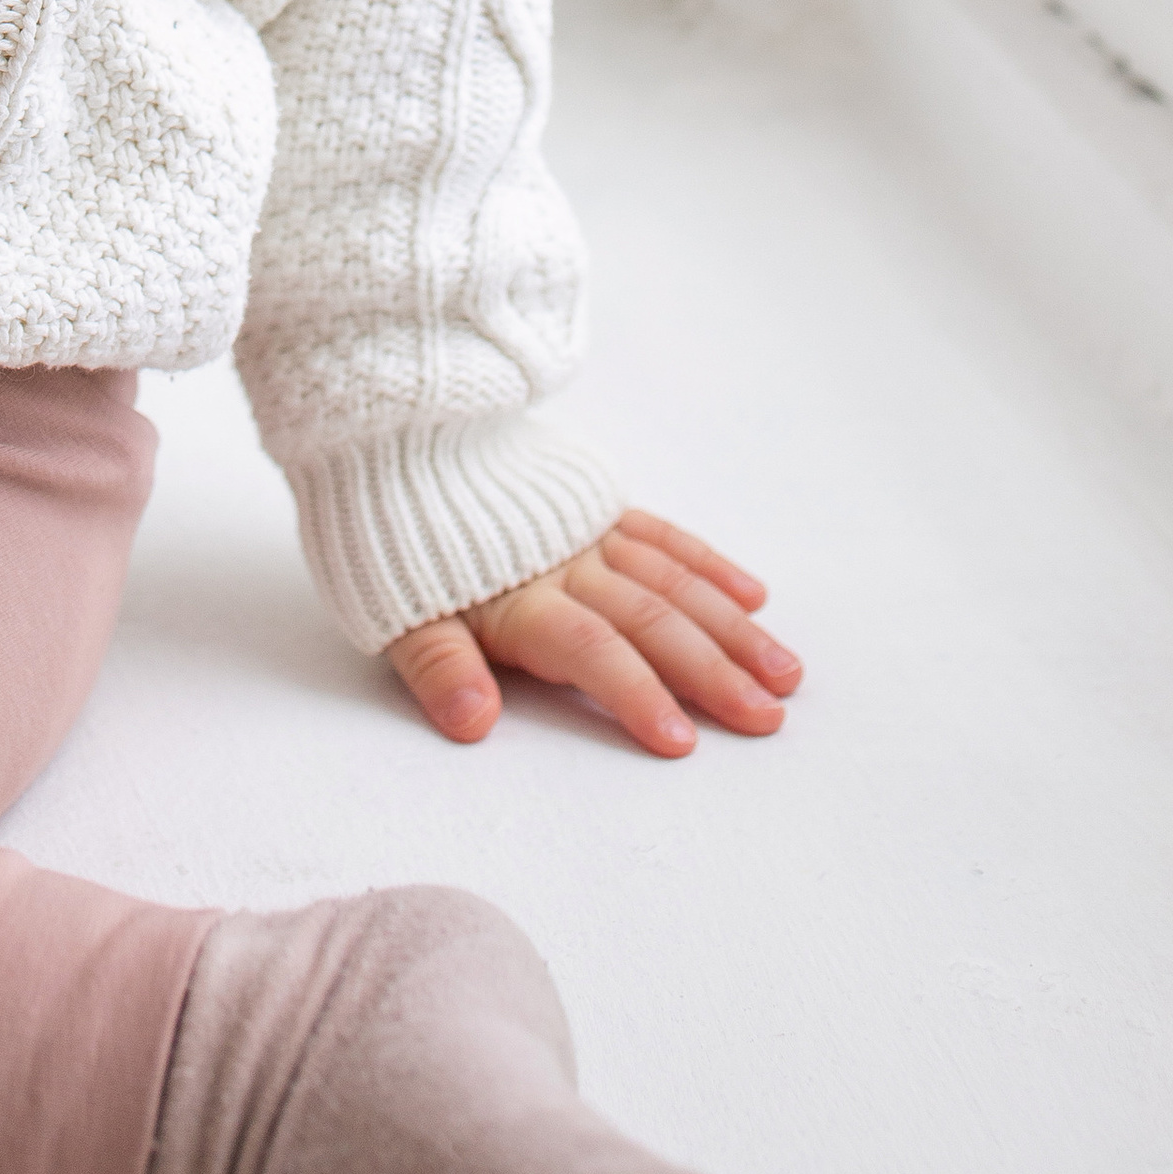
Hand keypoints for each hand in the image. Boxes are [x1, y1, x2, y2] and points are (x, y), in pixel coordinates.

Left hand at [386, 512, 802, 757]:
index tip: (684, 742)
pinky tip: (751, 595)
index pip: (591, 652)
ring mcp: (588, 533)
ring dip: (731, 629)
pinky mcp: (594, 505)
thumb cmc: (391, 540)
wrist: (389, 431)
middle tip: (768, 718)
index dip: (636, 695)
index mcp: (521, 600)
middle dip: (714, 673)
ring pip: (674, 582)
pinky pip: (662, 535)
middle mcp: (567, 566)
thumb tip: (474, 724)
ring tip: (784, 672)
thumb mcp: (394, 613)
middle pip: (652, 621)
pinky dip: (709, 564)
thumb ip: (440, 669)